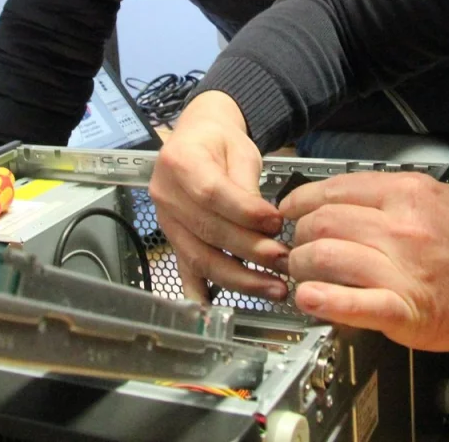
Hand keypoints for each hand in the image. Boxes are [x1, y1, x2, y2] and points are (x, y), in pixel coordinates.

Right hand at [149, 91, 290, 301]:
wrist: (198, 136)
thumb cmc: (221, 141)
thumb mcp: (241, 151)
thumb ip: (249, 186)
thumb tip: (267, 224)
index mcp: (180, 161)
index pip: (212, 194)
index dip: (245, 213)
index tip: (276, 223)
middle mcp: (165, 193)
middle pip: (207, 230)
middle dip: (250, 251)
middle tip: (284, 261)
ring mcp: (165, 220)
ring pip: (199, 256)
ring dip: (239, 278)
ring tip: (274, 287)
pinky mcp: (172, 239)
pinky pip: (184, 269)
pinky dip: (199, 292)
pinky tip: (215, 312)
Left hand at [280, 172, 448, 367]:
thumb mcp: (441, 198)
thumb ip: (390, 196)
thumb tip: (340, 197)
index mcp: (409, 195)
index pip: (334, 189)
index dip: (300, 201)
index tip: (290, 211)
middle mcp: (403, 228)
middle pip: (322, 223)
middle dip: (298, 236)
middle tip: (296, 247)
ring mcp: (403, 269)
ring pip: (325, 257)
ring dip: (302, 268)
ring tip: (303, 275)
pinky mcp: (404, 310)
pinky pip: (350, 302)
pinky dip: (321, 300)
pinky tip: (309, 298)